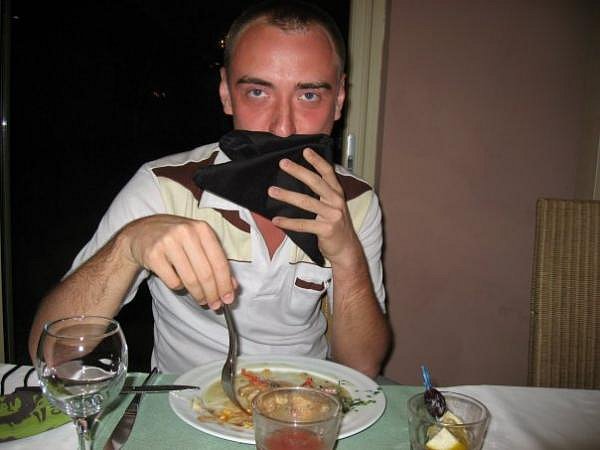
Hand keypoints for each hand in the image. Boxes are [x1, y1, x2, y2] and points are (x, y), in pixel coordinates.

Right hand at [121, 214, 235, 308]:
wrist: (141, 233)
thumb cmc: (176, 239)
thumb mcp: (198, 243)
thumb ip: (216, 261)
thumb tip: (232, 286)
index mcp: (202, 228)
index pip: (219, 262)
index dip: (225, 284)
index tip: (228, 298)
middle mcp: (186, 233)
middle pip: (205, 273)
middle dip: (212, 293)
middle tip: (215, 304)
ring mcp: (168, 243)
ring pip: (190, 280)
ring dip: (198, 294)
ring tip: (201, 299)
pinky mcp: (153, 255)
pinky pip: (172, 281)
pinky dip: (178, 287)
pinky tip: (178, 282)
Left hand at [268, 148, 361, 265]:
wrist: (346, 249)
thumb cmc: (335, 226)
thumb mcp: (333, 206)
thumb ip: (323, 194)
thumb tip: (302, 180)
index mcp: (337, 194)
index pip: (328, 172)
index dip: (317, 160)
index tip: (305, 150)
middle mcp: (336, 202)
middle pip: (316, 182)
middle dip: (298, 171)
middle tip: (282, 163)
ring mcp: (332, 215)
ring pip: (306, 202)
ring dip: (287, 195)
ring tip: (272, 191)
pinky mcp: (326, 230)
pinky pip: (304, 224)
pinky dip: (288, 222)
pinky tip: (276, 220)